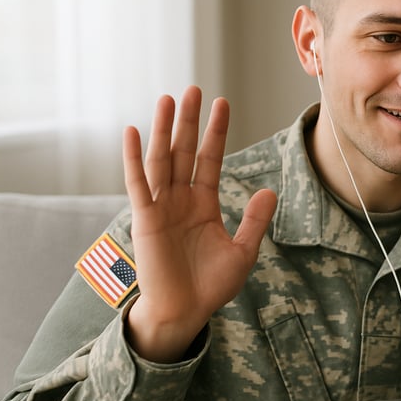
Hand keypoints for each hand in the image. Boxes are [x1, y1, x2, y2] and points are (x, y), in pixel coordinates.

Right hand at [123, 86, 276, 362]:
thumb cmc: (211, 286)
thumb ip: (254, 220)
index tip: (222, 103)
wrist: (186, 312)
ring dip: (164, 130)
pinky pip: (137, 184)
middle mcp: (181, 200)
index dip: (216, 132)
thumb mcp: (242, 251)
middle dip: (190, 121)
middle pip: (185, 151)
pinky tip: (132, 132)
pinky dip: (134, 159)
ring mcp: (161, 207)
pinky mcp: (144, 219)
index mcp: (203, 204)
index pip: (210, 159)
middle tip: (194, 89)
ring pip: (162, 160)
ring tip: (168, 99)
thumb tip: (268, 190)